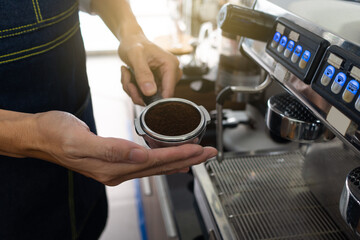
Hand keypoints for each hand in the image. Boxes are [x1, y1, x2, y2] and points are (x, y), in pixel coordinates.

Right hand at [32, 111, 216, 184]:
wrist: (40, 136)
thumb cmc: (56, 135)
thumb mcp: (80, 140)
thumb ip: (111, 149)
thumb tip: (139, 154)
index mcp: (112, 167)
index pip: (154, 162)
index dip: (178, 155)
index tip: (198, 149)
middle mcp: (117, 171)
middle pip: (160, 167)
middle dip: (187, 159)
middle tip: (209, 152)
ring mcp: (116, 167)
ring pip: (155, 166)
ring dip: (178, 159)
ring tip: (197, 154)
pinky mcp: (114, 160)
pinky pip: (145, 162)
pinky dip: (162, 159)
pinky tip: (170, 157)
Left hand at [119, 33, 181, 104]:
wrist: (130, 40)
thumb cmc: (134, 44)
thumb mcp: (136, 56)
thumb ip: (143, 74)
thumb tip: (150, 92)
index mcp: (171, 65)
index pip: (168, 92)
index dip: (153, 98)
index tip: (137, 95)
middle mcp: (170, 74)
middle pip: (157, 97)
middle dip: (138, 92)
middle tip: (127, 81)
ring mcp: (163, 80)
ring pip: (148, 97)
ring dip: (133, 90)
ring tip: (126, 74)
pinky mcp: (156, 83)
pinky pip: (144, 94)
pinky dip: (133, 88)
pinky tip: (129, 75)